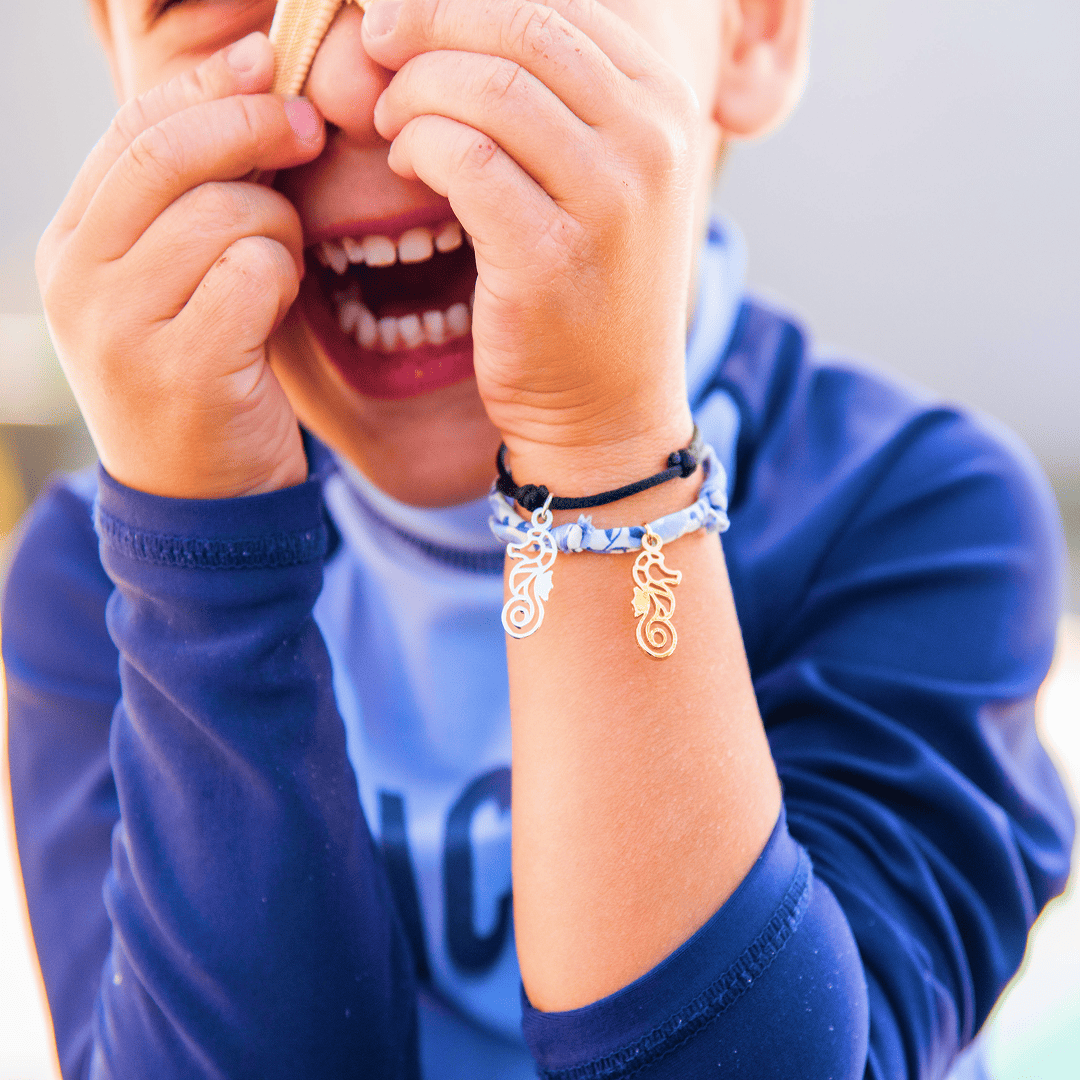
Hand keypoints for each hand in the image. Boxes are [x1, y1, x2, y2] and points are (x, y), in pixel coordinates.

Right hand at [36, 33, 325, 499]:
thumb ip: (189, 201)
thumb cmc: (202, 375)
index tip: (269, 58)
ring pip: (226, 213)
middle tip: (309, 128)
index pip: (132, 131)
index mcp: (70, 245)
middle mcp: (77, 278)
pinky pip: (256, 272)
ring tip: (279, 270)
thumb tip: (253, 82)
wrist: (200, 498)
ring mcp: (121, 325)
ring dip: (280, 232)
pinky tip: (276, 309)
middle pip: (173, 155)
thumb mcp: (174, 283)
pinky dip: (284, 280)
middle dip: (255, 126)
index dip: (208, 85)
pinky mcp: (179, 366)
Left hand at [362, 0, 699, 488]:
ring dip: (413, 92)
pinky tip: (406, 164)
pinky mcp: (552, 255)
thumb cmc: (588, 287)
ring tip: (395, 124)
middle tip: (374, 43)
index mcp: (666, 103)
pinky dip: (416, 145)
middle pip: (517, 24)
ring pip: (484, 84)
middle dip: (424, 20)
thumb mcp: (597, 173)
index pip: (552, 1)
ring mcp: (610, 199)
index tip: (403, 13)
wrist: (608, 408)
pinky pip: (461, 156)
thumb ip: (552, 92)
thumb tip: (449, 16)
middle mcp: (652, 140)